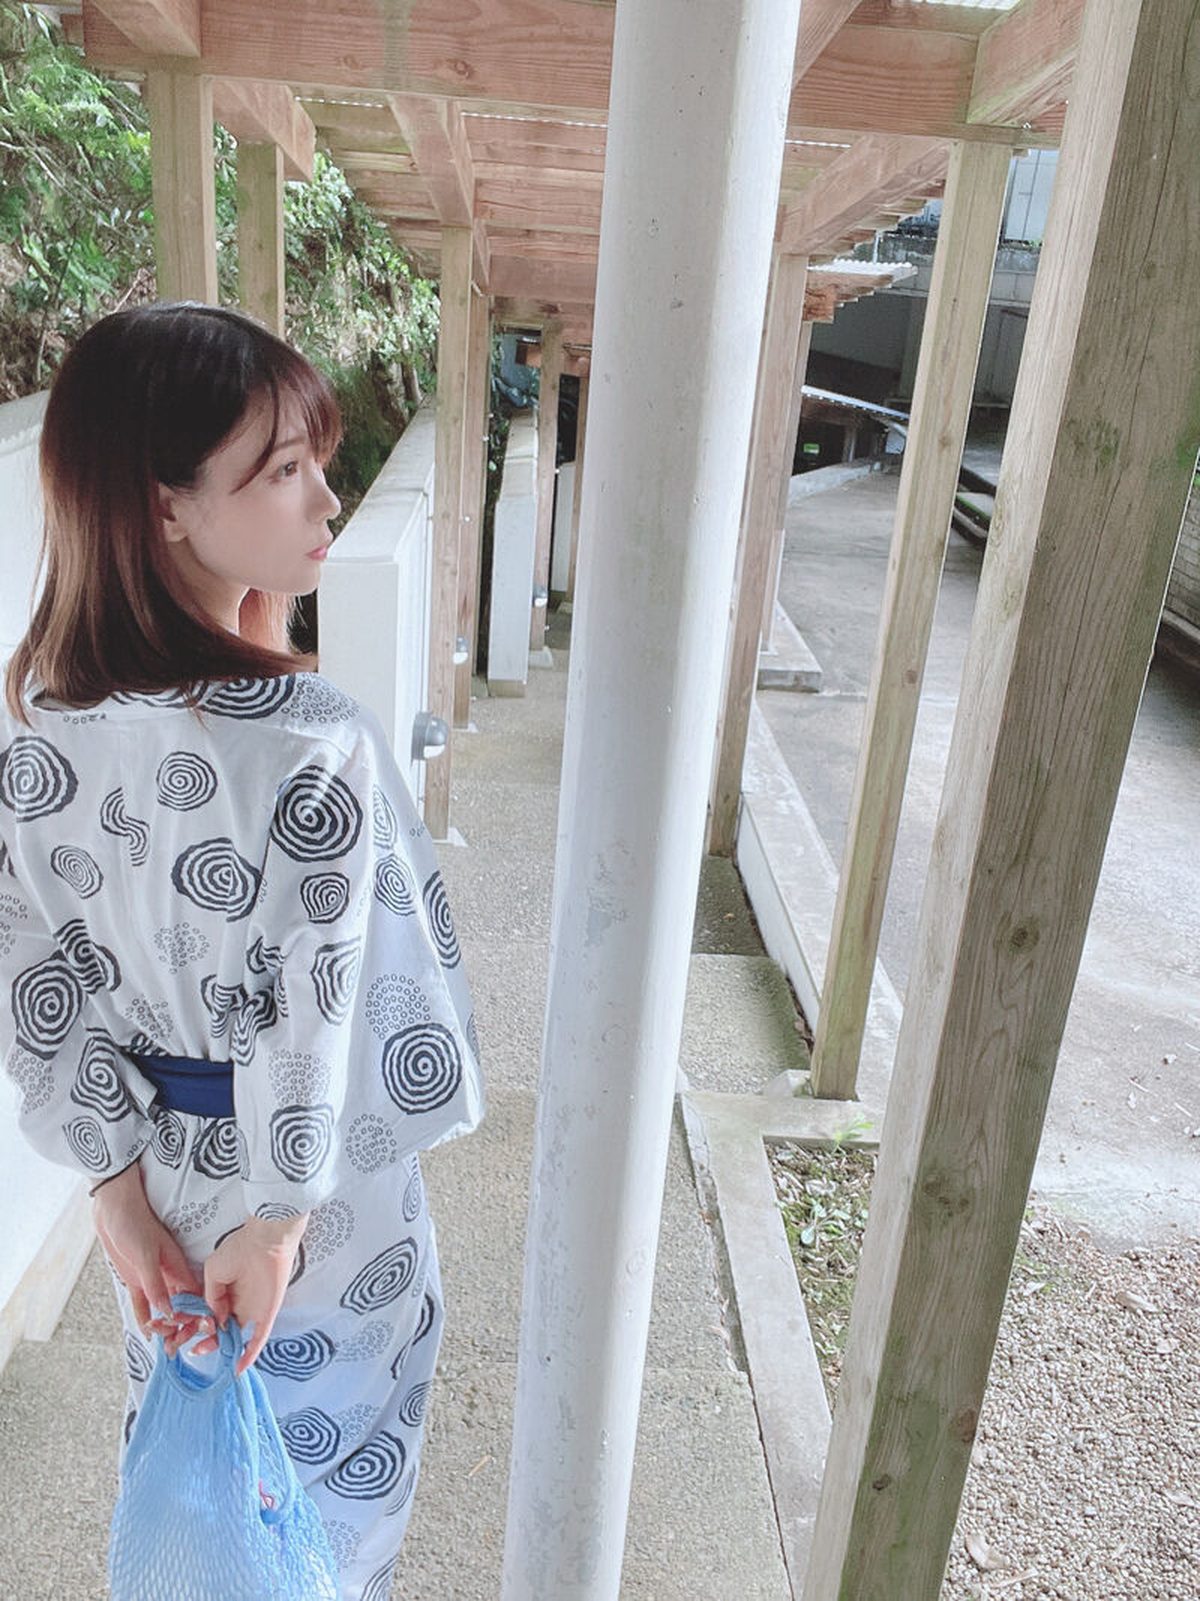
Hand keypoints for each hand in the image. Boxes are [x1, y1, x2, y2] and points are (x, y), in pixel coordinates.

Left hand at [92, 1163, 207, 1349]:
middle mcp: (169, 1275)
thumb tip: (169, 1313)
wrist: (113, 1208)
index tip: (198, 1336)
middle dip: (182, 1328)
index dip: (199, 1316)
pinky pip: (144, 1303)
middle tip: (176, 1350)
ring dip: (165, 1326)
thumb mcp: (145, 1255)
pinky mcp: (136, 1280)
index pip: (195, 1297)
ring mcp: (152, 1278)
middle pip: (182, 1306)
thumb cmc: (134, 1224)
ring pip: (164, 1308)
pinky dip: (146, 1318)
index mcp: (179, 1267)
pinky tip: (148, 1333)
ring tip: (165, 1349)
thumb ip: (156, 1285)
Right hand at [200, 1213, 308, 1376]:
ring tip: (208, 1355)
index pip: (210, 1317)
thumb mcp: (213, 1272)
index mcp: (225, 1293)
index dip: (198, 1327)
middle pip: (222, 1331)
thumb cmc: (238, 1249)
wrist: (264, 1241)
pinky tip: (239, 1368)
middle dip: (208, 1342)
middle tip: (195, 1349)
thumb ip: (210, 1297)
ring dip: (224, 1350)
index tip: (186, 1334)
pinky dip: (249, 1354)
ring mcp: (252, 1310)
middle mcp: (238, 1304)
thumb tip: (215, 1319)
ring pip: (237, 1337)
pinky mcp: (266, 1314)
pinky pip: (258, 1339)